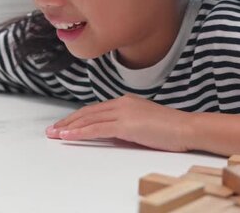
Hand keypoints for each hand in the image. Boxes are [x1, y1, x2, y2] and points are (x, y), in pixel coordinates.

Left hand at [46, 94, 191, 151]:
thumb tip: (110, 132)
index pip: (94, 109)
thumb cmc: (170, 129)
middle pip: (86, 112)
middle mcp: (121, 103)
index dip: (76, 117)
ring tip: (54, 134)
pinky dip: (79, 133)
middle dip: (67, 122)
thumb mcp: (142, 123)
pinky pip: (96, 129)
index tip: (64, 125)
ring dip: (68, 128)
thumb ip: (125, 124)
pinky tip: (68, 137)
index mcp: (125, 101)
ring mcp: (122, 112)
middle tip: (51, 130)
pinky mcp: (125, 125)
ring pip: (88, 119)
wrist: (187, 128)